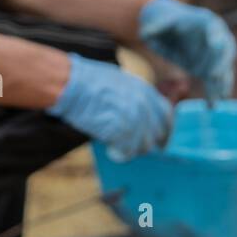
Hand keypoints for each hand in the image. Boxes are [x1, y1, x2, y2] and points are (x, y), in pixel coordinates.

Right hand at [47, 52, 172, 160]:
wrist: (70, 84)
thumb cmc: (85, 82)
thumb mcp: (118, 82)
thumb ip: (132, 97)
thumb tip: (135, 115)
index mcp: (145, 89)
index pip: (166, 115)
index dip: (164, 131)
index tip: (159, 142)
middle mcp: (144, 103)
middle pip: (156, 134)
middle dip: (144, 144)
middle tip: (130, 148)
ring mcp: (135, 117)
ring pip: (143, 146)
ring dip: (130, 149)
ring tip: (114, 146)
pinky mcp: (122, 131)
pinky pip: (127, 152)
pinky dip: (119, 155)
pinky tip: (110, 150)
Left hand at [138, 0, 236, 101]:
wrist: (166, 29)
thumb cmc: (162, 19)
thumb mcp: (155, 18)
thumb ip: (153, 26)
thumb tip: (144, 34)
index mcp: (203, 22)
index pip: (214, 28)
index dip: (216, 36)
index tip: (214, 44)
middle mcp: (214, 37)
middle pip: (224, 51)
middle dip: (221, 63)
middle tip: (215, 75)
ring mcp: (213, 55)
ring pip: (222, 69)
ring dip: (221, 83)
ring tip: (218, 98)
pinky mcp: (209, 68)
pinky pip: (215, 82)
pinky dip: (214, 93)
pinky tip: (211, 106)